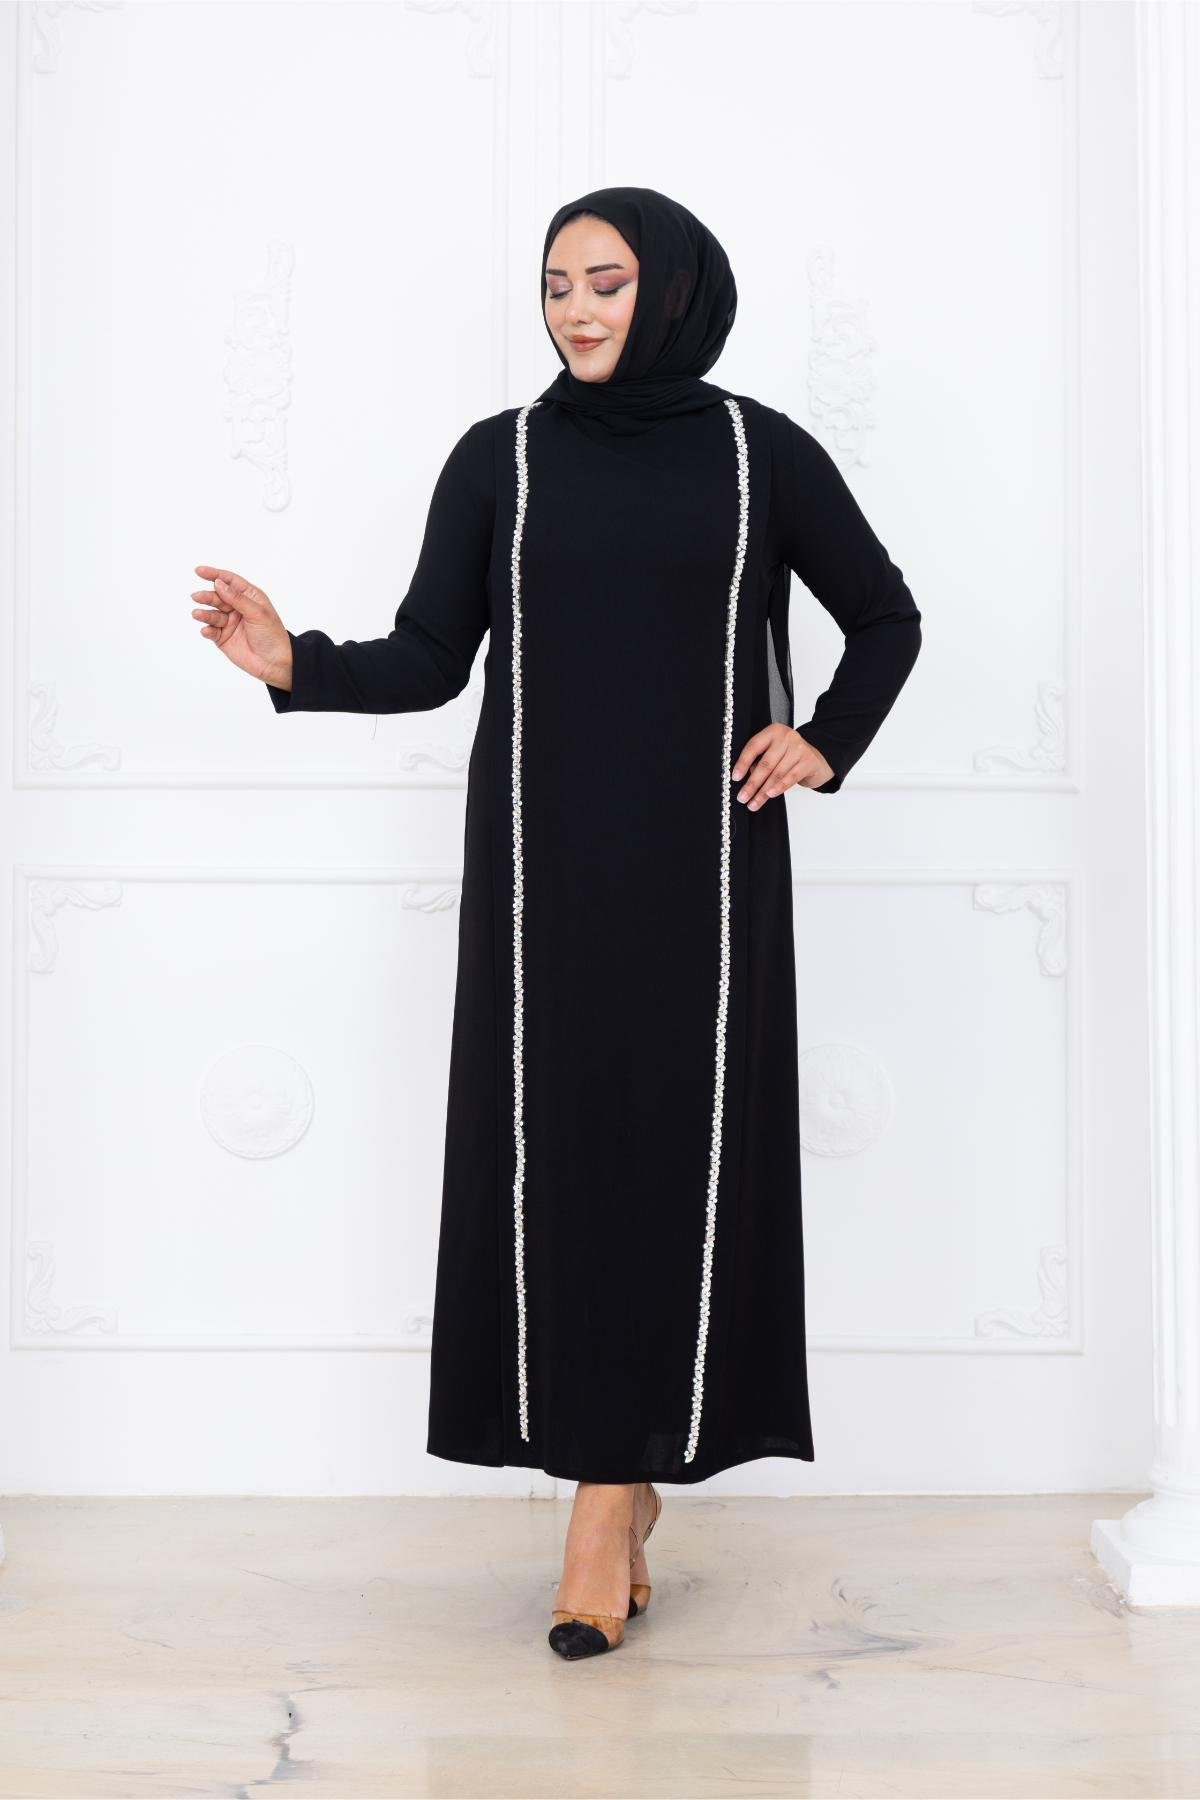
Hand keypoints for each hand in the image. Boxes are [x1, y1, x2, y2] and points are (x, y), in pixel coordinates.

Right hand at [190, 565, 292, 688]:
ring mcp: (229, 623)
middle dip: (207, 596)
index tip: (199, 571)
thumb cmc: (272, 635)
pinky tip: (206, 630)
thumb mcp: (257, 613)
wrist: (275, 663)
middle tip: (197, 597)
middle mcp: (237, 608)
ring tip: (197, 614)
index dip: (214, 575)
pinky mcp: (223, 638)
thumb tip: (219, 583)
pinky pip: (211, 631)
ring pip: (212, 614)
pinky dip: (207, 630)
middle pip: (217, 596)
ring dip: (204, 613)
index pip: (229, 581)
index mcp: (249, 597)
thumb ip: (237, 598)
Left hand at [731, 725, 833, 808]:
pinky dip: (778, 788)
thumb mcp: (773, 752)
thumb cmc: (789, 756)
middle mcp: (786, 737)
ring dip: (763, 791)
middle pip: (765, 763)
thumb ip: (760, 760)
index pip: (754, 746)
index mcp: (773, 731)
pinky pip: (790, 778)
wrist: (816, 759)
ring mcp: (799, 748)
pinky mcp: (809, 761)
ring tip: (754, 803)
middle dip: (752, 783)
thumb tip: (747, 779)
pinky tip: (770, 795)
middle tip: (743, 797)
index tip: (735, 778)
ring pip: (776, 774)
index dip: (743, 763)